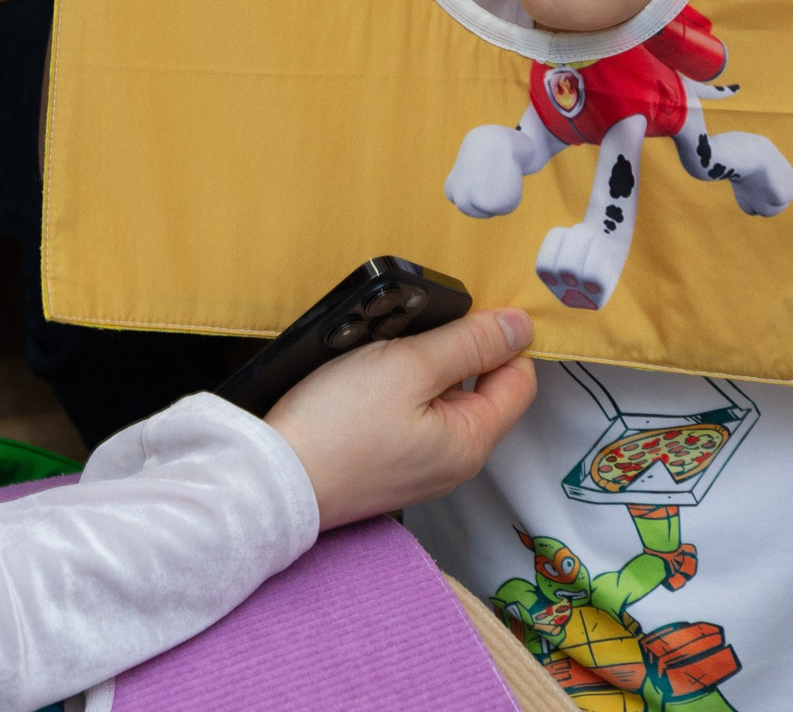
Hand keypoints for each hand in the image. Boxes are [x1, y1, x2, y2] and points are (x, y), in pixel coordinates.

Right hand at [266, 308, 536, 531]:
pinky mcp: (385, 467)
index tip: (462, 313)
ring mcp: (418, 468)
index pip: (519, 379)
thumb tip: (520, 325)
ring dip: (418, 368)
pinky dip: (394, 392)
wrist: (272, 479)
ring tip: (379, 352)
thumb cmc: (337, 425)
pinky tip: (363, 380)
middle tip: (409, 331)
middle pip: (478, 389)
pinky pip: (409, 418)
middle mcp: (453, 463)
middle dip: (453, 352)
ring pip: (439, 400)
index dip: (499, 338)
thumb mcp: (409, 365)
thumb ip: (468, 343)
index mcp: (471, 442)